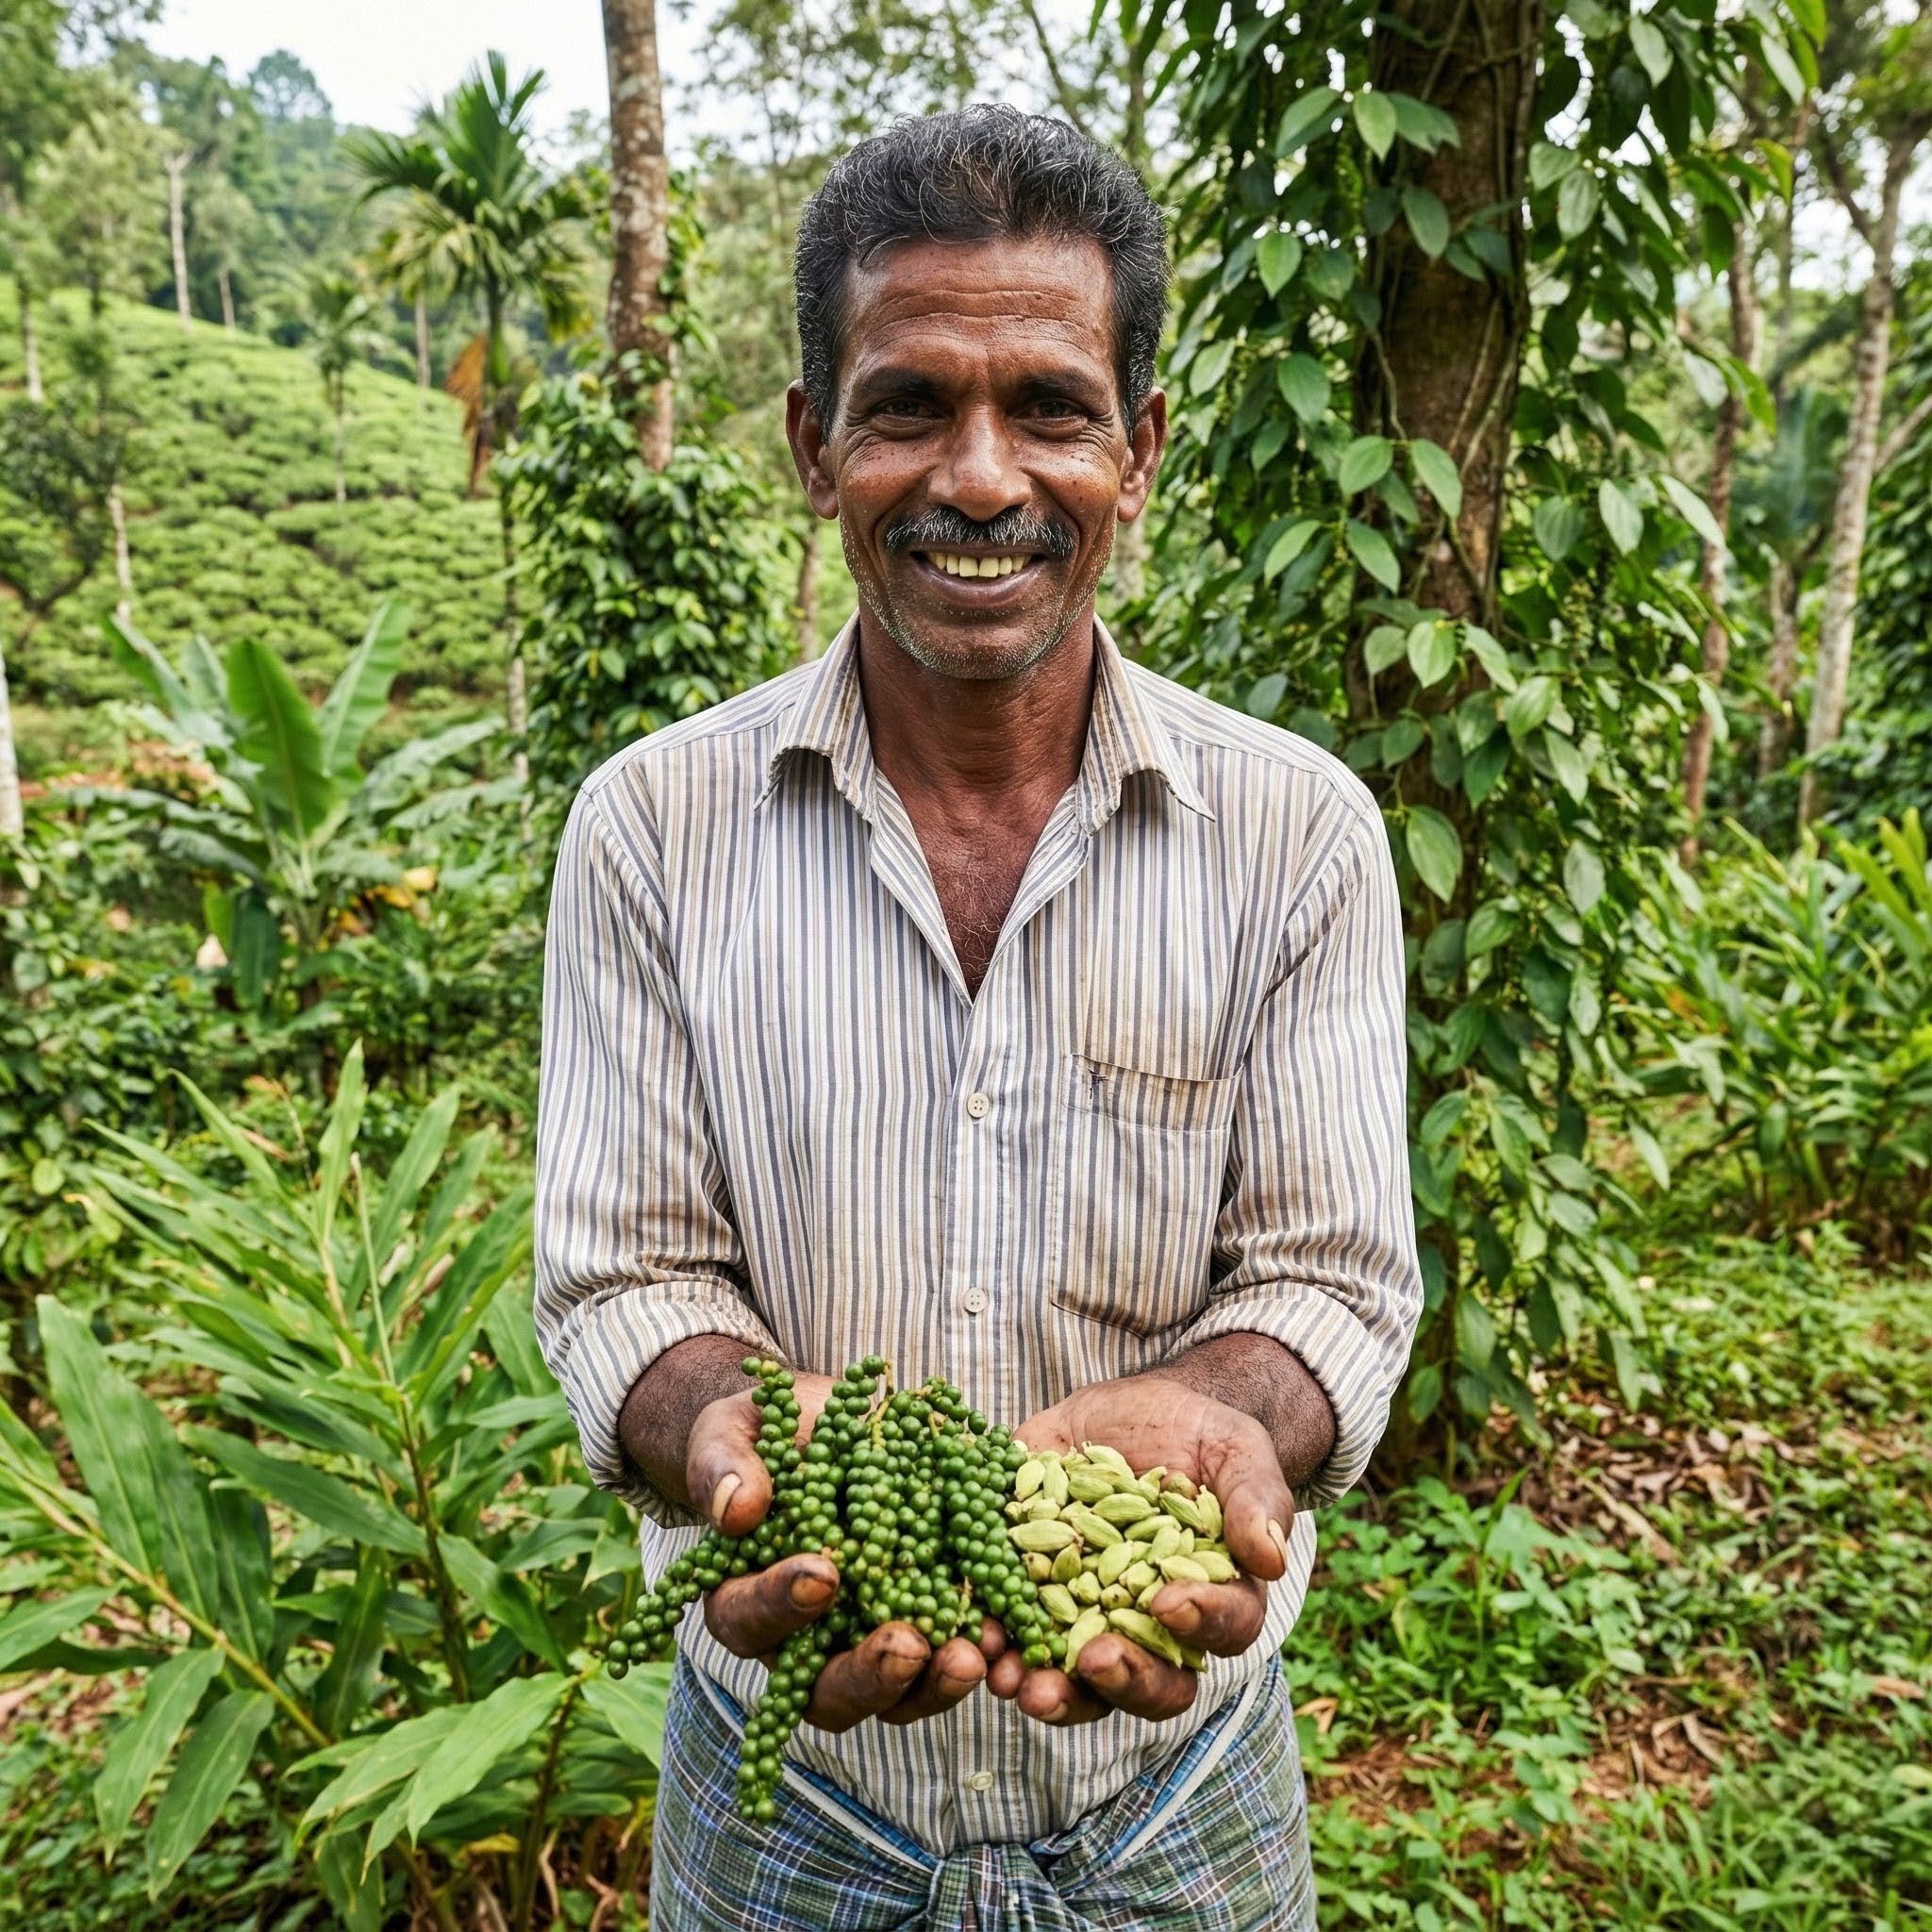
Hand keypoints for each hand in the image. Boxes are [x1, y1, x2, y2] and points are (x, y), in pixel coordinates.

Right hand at [685, 1375, 993, 1731]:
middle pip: (823, 1691)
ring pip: (890, 1697)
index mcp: (741, 1597)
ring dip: (928, 1685)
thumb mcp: (732, 1433)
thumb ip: (724, 1465)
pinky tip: (1000, 1636)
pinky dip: (972, 1654)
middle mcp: (801, 1642)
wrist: (825, 1427)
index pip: (748, 1619)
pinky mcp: (921, 1624)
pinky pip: (943, 1662)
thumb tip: (738, 1509)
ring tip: (968, 1656)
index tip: (824, 1574)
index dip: (781, 1606)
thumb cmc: (764, 1437)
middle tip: (906, 1644)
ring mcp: (865, 1642)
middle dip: (867, 1674)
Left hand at [988, 1375, 1293, 1726]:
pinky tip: (980, 1640)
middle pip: (1151, 1684)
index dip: (1201, 1623)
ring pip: (1080, 1684)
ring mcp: (1091, 1620)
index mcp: (1216, 1599)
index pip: (1223, 1631)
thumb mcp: (1234, 1449)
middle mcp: (1153, 1628)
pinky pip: (1018, 1638)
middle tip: (1094, 1659)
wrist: (1130, 1413)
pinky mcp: (1034, 1595)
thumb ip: (1255, 1498)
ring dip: (1052, 1691)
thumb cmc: (1197, 1434)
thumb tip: (1271, 1559)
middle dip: (1121, 1681)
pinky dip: (998, 1646)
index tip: (1169, 1601)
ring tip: (1020, 1681)